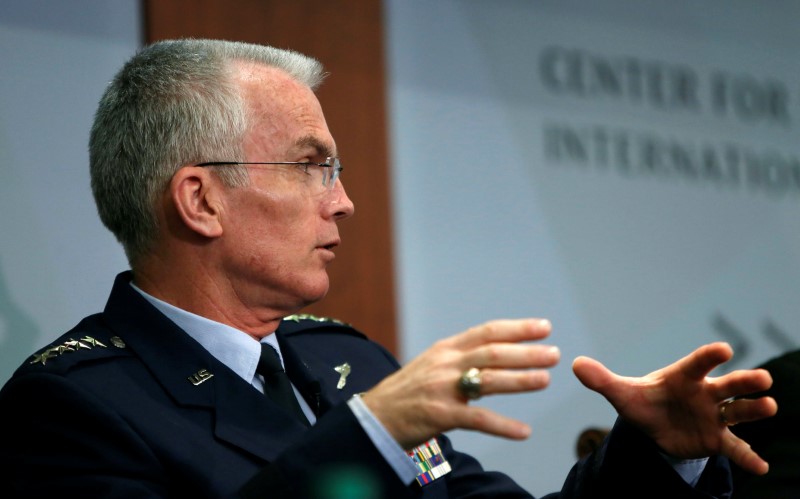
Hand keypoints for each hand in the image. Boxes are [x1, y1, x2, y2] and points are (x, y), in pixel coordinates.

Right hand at [361, 318, 559, 449]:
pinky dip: (503, 426)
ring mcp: (442, 389)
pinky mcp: (440, 415)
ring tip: (545, 379)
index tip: (544, 326)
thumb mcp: (431, 364)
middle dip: (525, 352)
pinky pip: (477, 420)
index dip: (517, 328)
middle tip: (553, 353)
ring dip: (519, 380)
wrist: (374, 416)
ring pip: (487, 380)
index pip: (486, 332)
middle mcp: (445, 364)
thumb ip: (460, 357)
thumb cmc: (407, 392)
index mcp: (445, 349)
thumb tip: (495, 352)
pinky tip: (524, 432)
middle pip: (491, 352)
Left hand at [572, 342, 776, 474]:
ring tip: (769, 407)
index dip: (710, 356)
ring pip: (737, 411)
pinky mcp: (716, 439)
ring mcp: (714, 416)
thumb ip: (602, 380)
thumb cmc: (643, 401)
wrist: (653, 426)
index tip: (724, 350)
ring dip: (754, 410)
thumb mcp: (622, 393)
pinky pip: (734, 448)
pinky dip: (747, 457)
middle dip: (745, 381)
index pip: (698, 363)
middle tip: (763, 379)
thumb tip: (575, 364)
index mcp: (684, 376)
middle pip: (728, 385)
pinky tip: (761, 467)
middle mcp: (705, 392)